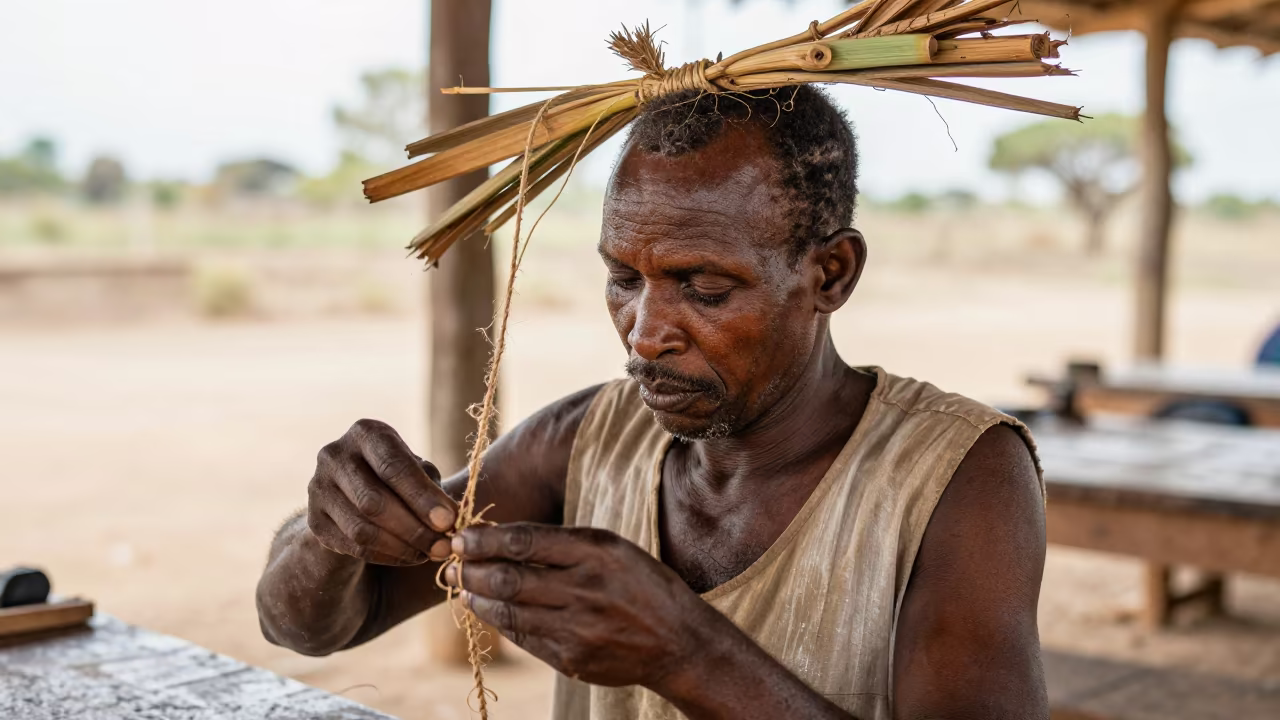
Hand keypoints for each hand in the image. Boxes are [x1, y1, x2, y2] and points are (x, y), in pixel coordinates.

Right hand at [308, 419, 456, 565]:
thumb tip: (448, 519)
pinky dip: (386, 556)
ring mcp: (317, 488)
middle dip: (414, 528)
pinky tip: (409, 557)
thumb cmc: (398, 477)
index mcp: (365, 433)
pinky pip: (353, 546)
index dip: (422, 497)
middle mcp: (334, 455)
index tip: (449, 521)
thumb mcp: (416, 470)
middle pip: (374, 501)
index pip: (393, 466)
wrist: (355, 493)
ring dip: (401, 547)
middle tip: (443, 546)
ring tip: (429, 553)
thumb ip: (431, 488)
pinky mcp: (314, 520)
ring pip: (361, 529)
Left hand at [447, 523, 711, 688]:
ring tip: (463, 589)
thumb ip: (563, 543)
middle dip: (471, 570)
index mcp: (596, 551)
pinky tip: (490, 612)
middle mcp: (586, 589)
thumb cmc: (641, 584)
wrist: (678, 642)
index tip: (462, 536)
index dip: (485, 539)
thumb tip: (502, 539)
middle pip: (509, 578)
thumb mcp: (613, 548)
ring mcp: (577, 629)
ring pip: (509, 612)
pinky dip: (501, 623)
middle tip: (451, 563)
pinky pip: (523, 638)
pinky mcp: (571, 660)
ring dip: (477, 599)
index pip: (525, 541)